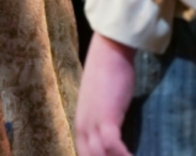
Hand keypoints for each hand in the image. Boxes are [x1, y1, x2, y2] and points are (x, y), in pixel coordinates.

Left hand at [75, 33, 136, 155]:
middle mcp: (82, 127)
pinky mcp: (106, 118)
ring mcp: (92, 123)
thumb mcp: (102, 103)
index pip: (84, 154)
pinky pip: (113, 146)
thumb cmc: (108, 72)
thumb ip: (103, 120)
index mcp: (81, 124)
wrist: (109, 50)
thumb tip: (115, 133)